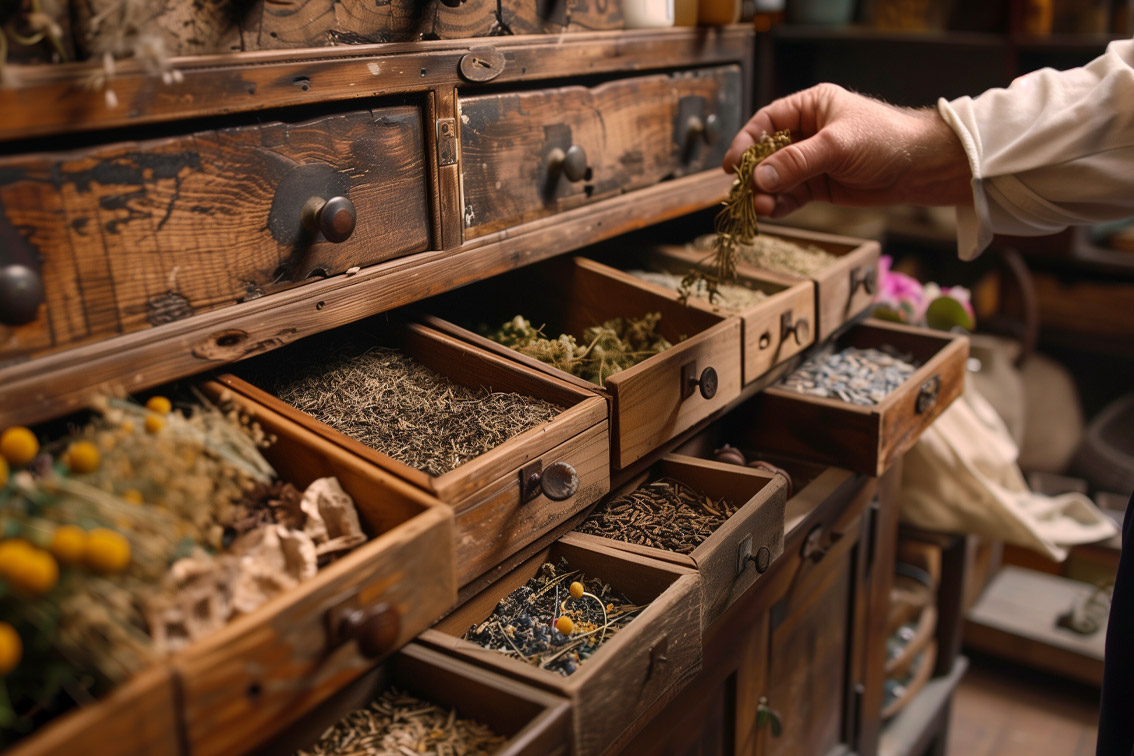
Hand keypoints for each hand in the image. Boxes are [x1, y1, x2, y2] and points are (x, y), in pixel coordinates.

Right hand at [723, 84, 971, 217]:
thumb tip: (758, 177)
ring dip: (765, 194)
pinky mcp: (819, 186)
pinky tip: (772, 213)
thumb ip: (796, 161)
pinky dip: (779, 206)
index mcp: (809, 107)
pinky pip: (790, 196)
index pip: (767, 121)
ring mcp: (811, 161)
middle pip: (766, 153)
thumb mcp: (837, 145)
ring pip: (776, 178)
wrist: (920, 167)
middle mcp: (806, 132)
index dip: (746, 141)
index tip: (733, 164)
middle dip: (755, 174)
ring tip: (761, 208)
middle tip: (745, 193)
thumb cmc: (884, 139)